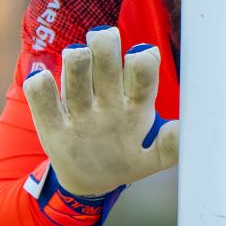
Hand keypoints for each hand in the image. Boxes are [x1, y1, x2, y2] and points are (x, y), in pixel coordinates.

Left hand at [22, 26, 178, 196]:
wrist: (85, 187)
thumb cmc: (123, 158)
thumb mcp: (153, 158)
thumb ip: (172, 143)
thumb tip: (186, 127)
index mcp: (134, 116)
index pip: (144, 78)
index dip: (144, 58)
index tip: (141, 53)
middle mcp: (106, 113)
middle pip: (105, 65)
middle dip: (104, 41)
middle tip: (103, 37)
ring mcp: (77, 119)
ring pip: (74, 72)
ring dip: (76, 55)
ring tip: (79, 55)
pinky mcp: (50, 127)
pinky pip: (40, 95)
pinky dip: (40, 80)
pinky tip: (45, 76)